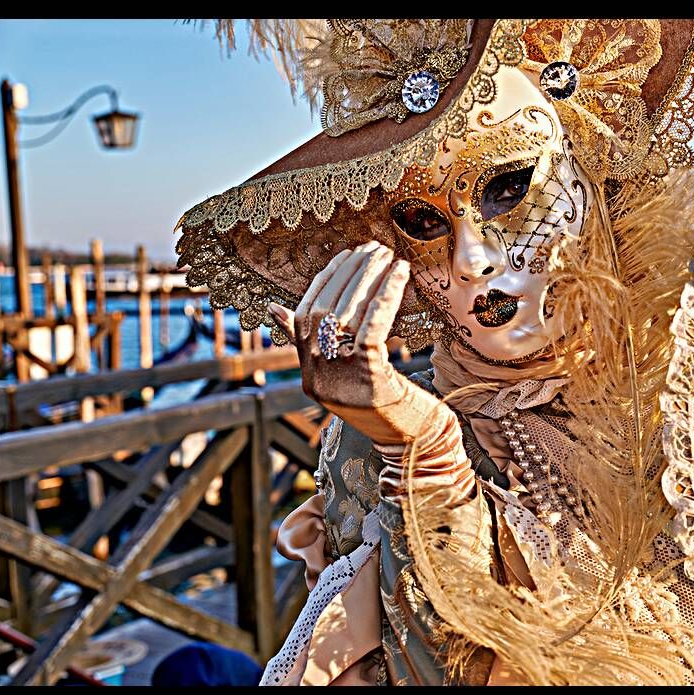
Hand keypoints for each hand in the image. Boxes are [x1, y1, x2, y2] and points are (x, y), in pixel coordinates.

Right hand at [269, 241, 451, 446]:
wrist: (418, 447)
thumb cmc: (389, 406)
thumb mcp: (349, 375)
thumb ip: (319, 345)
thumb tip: (275, 308)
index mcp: (310, 376)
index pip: (304, 317)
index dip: (324, 282)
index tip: (346, 256)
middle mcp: (319, 379)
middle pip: (325, 312)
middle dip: (349, 273)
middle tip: (372, 247)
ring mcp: (342, 383)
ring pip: (346, 317)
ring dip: (368, 278)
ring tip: (387, 255)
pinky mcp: (370, 382)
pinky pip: (371, 329)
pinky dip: (385, 297)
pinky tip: (399, 275)